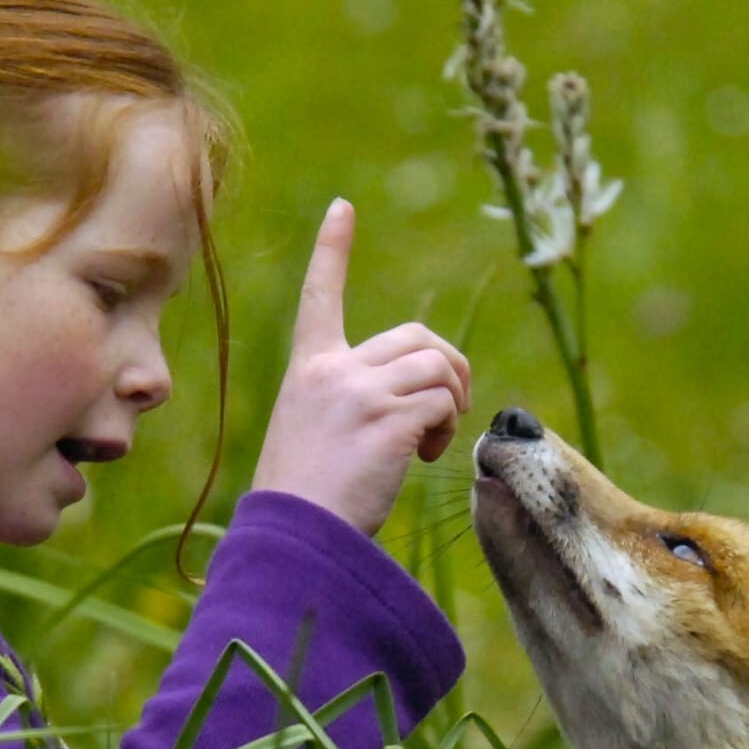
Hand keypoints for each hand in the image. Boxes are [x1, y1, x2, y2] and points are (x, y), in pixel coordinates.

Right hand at [253, 200, 471, 536]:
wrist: (295, 540)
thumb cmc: (305, 502)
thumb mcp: (312, 432)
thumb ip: (350, 400)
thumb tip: (418, 398)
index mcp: (308, 370)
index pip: (321, 297)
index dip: (332, 250)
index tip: (342, 208)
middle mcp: (333, 371)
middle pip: (418, 336)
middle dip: (448, 367)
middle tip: (446, 411)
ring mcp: (360, 393)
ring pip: (438, 366)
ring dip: (452, 401)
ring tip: (431, 441)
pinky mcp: (388, 420)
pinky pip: (444, 401)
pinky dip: (448, 428)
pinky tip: (425, 457)